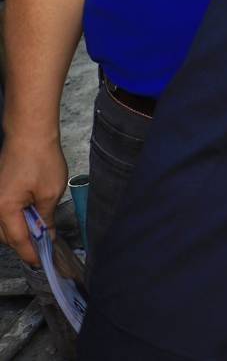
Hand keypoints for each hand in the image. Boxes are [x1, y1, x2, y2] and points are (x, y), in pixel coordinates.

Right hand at [0, 135, 66, 266]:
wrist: (29, 134)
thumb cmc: (41, 159)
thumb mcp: (51, 192)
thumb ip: (47, 217)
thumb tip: (47, 233)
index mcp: (5, 209)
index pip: (18, 240)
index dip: (31, 253)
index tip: (43, 263)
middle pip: (7, 236)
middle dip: (24, 244)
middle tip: (45, 249)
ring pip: (3, 226)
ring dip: (19, 232)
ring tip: (40, 233)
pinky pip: (2, 214)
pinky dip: (14, 219)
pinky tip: (30, 217)